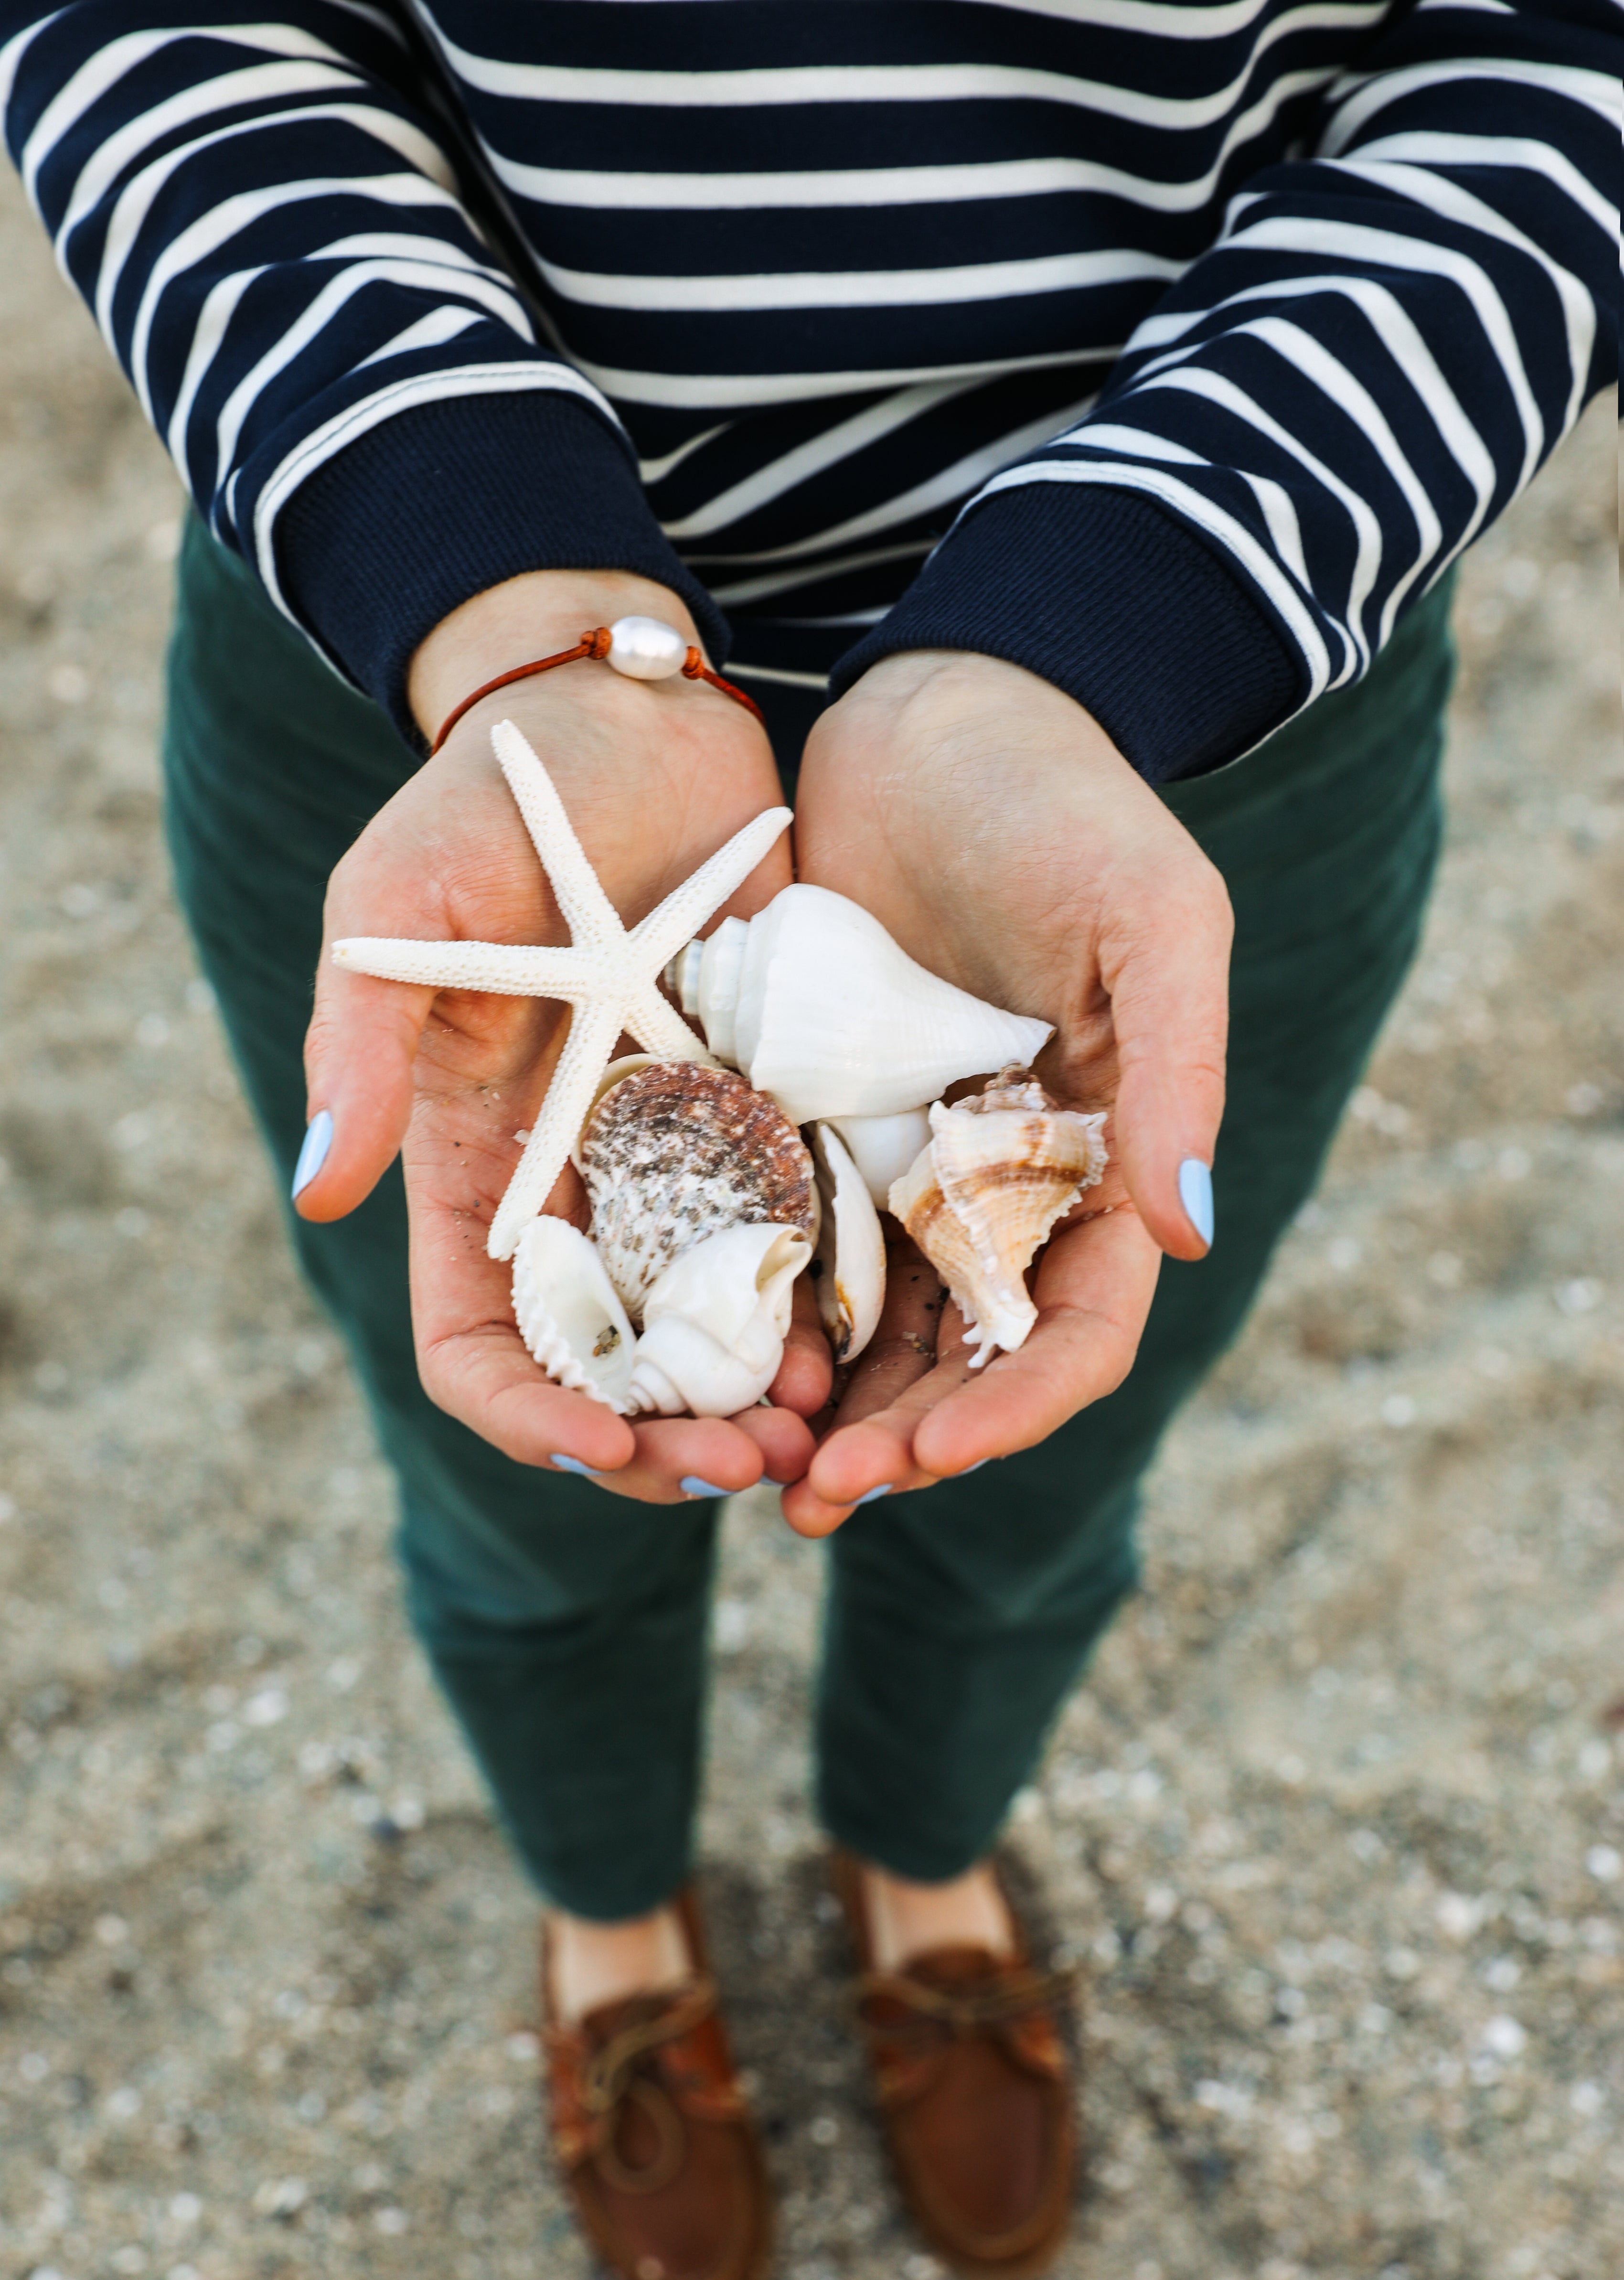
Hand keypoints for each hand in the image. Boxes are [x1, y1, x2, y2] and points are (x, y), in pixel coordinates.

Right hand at [294, 569, 831, 1503]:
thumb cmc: (497, 800)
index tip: (604, 1445)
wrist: (633, 721)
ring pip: (711, 1338)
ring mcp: (678, 1167)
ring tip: (819, 1435)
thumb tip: (318, 1191)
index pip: (482, 1345)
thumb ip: (360, 1038)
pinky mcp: (769, 1124)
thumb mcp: (403, 899)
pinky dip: (824, 1315)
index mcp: (473, 1170)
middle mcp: (575, 1193)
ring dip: (753, 1405)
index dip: (532, 1415)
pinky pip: (798, 1250)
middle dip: (663, 1438)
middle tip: (747, 1469)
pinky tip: (866, 1343)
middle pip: (608, 1372)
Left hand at [782, 649, 1231, 1535]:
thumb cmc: (1066, 802)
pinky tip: (707, 1359)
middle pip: (967, 1356)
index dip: (1013, 1407)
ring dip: (828, 1410)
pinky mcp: (823, 1123)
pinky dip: (765, 1315)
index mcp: (1104, 1159)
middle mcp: (1009, 1184)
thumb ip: (1178, 1070)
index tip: (929, 1458)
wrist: (943, 713)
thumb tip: (1190, 1233)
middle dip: (905, 1439)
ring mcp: (910, 1162)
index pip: (1074, 1326)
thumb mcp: (1150, 916)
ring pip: (877, 1328)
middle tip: (816, 1494)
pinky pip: (794, 1244)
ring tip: (754, 1468)